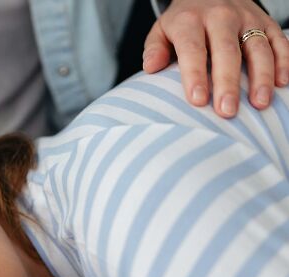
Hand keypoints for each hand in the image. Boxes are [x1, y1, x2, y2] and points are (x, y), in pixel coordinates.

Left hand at [143, 0, 288, 116]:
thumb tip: (151, 67)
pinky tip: (282, 84)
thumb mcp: (162, 31)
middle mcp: (221, 16)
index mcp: (190, 21)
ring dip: (261, 76)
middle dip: (228, 82)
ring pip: (258, 47)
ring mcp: (247, 18)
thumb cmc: (183, 23)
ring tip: (259, 104)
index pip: (193, 49)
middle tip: (227, 111)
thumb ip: (155, 49)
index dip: (195, 75)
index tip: (197, 100)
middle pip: (226, 51)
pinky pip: (279, 41)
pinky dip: (284, 61)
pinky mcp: (266, 22)